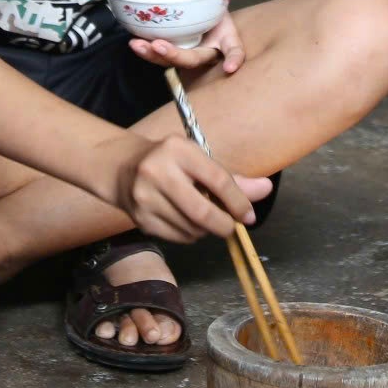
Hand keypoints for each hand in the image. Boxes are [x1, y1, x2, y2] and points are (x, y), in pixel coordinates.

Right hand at [102, 126, 272, 242]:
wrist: (122, 168)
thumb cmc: (170, 162)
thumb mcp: (199, 161)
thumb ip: (233, 179)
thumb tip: (266, 189)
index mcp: (178, 150)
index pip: (217, 179)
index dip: (238, 202)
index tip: (249, 216)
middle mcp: (158, 171)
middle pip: (202, 211)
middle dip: (224, 225)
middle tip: (231, 227)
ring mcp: (145, 197)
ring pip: (191, 228)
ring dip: (206, 230)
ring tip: (205, 219)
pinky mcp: (140, 218)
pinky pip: (177, 237)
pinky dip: (190, 235)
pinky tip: (187, 223)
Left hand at [128, 0, 243, 74]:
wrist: (194, 13)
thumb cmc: (206, 2)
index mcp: (224, 35)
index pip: (233, 50)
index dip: (233, 60)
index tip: (229, 68)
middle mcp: (207, 49)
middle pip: (196, 59)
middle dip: (178, 56)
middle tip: (162, 47)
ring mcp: (187, 54)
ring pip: (174, 61)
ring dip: (156, 55)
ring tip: (139, 44)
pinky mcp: (170, 55)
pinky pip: (158, 57)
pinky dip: (146, 51)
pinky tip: (133, 41)